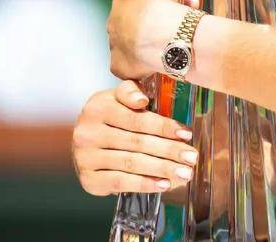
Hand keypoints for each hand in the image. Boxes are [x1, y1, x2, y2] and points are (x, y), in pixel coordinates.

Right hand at [72, 82, 197, 195]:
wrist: (83, 143)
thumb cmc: (110, 118)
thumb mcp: (117, 99)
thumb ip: (131, 93)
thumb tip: (142, 100)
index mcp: (98, 107)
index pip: (137, 118)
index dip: (163, 126)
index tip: (186, 134)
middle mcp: (88, 132)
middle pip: (137, 142)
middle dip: (169, 150)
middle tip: (192, 157)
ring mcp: (85, 157)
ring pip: (132, 162)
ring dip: (162, 169)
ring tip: (184, 172)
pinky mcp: (88, 179)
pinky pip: (121, 182)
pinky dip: (144, 184)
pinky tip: (163, 184)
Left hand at [107, 0, 187, 79]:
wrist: (162, 33)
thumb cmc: (157, 1)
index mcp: (118, 2)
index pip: (135, 1)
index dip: (154, 3)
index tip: (170, 4)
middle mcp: (112, 24)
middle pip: (134, 24)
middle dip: (152, 23)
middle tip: (173, 23)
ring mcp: (114, 47)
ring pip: (133, 45)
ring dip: (150, 43)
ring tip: (171, 43)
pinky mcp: (120, 67)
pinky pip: (130, 67)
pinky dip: (143, 65)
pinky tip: (158, 61)